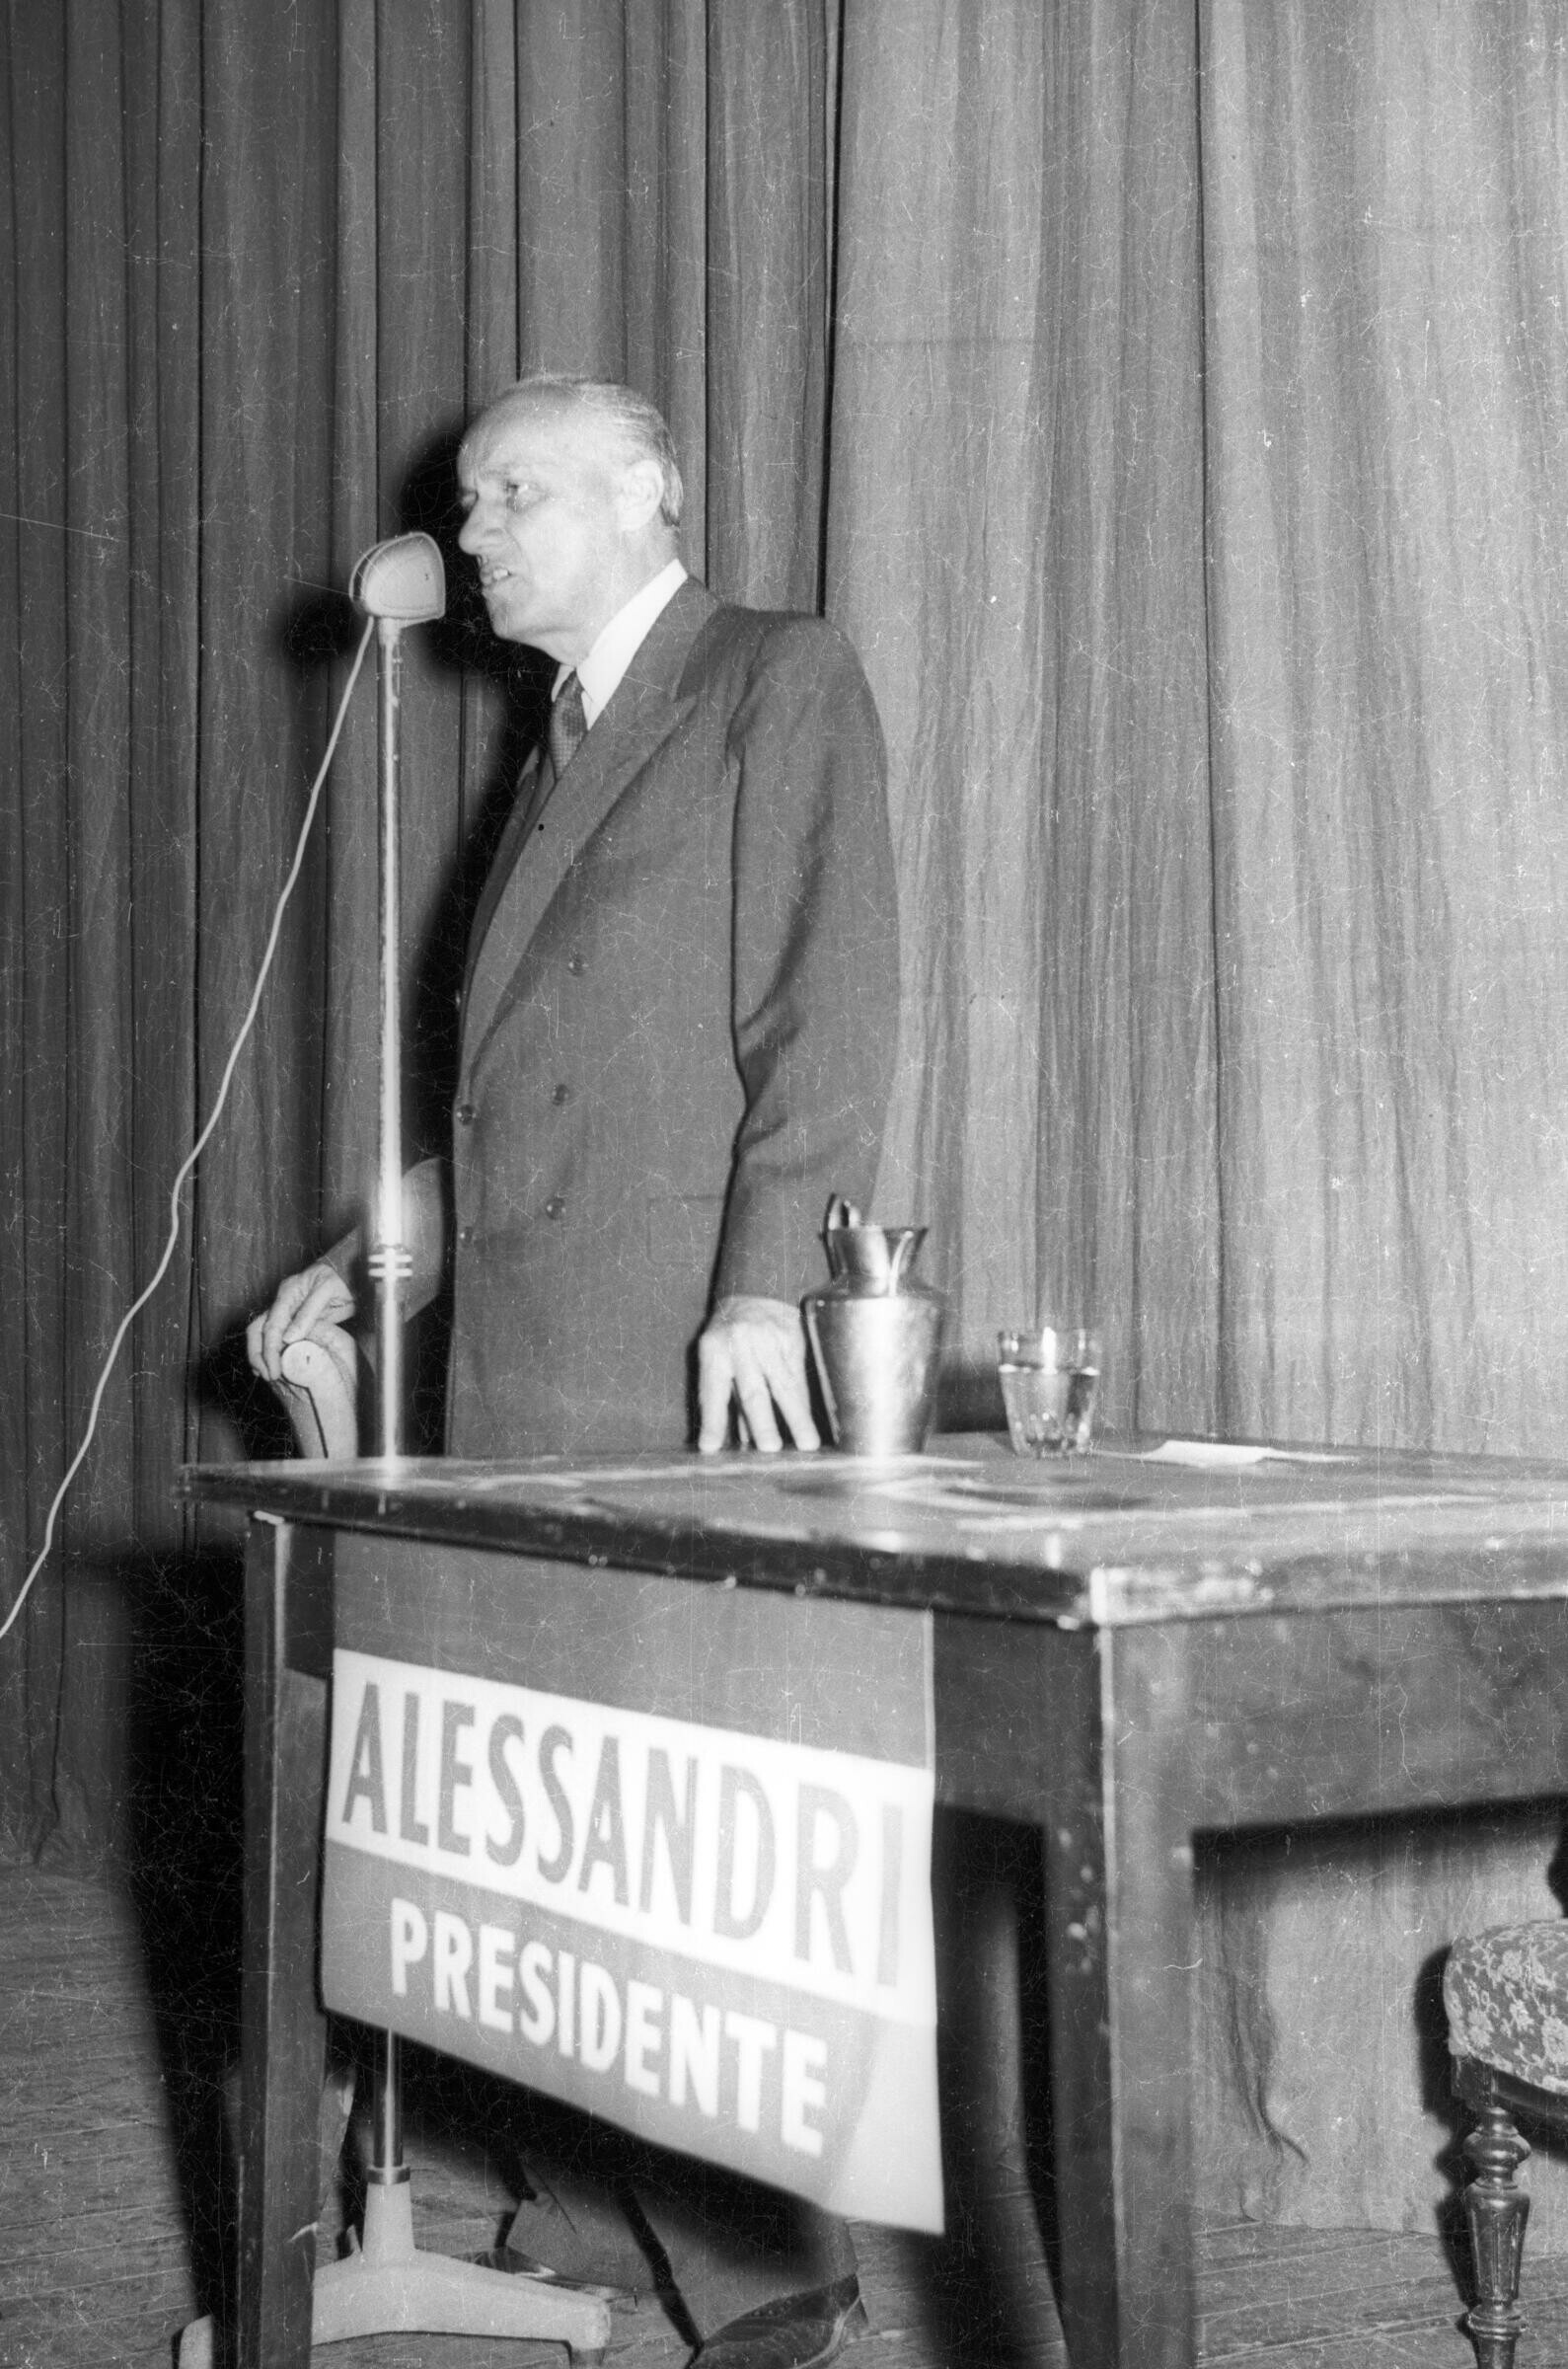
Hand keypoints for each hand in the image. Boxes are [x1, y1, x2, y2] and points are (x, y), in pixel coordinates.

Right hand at [246, 1261, 356, 1384]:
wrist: (350, 1273)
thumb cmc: (341, 1279)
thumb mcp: (327, 1291)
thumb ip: (308, 1313)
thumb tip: (288, 1338)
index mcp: (287, 1293)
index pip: (271, 1326)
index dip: (269, 1350)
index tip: (274, 1370)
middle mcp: (282, 1303)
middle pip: (257, 1329)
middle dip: (258, 1354)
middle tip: (268, 1375)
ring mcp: (287, 1311)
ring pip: (263, 1334)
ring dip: (262, 1355)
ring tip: (267, 1374)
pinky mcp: (294, 1320)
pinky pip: (277, 1337)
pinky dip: (273, 1352)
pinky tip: (275, 1366)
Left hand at [697, 1294, 820, 1453]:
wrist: (756, 1291)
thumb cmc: (730, 1335)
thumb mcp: (719, 1359)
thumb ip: (727, 1399)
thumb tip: (739, 1442)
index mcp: (714, 1351)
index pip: (713, 1392)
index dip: (713, 1421)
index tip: (710, 1447)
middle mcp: (741, 1346)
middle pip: (753, 1390)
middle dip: (762, 1421)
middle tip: (770, 1449)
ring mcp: (769, 1342)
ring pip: (785, 1386)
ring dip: (796, 1418)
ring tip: (807, 1443)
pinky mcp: (792, 1339)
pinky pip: (799, 1377)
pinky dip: (804, 1403)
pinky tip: (809, 1423)